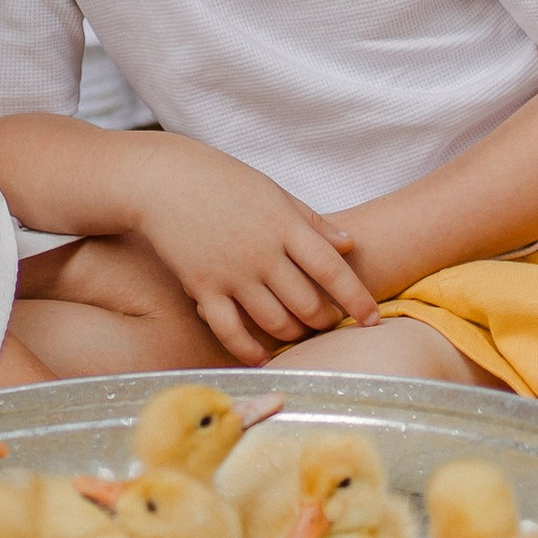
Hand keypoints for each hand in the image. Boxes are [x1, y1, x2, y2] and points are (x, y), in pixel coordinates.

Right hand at [119, 134, 380, 368]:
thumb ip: (312, 221)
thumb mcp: (273, 192)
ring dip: (294, 335)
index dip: (357, 299)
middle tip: (329, 324)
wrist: (162, 180)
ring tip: (299, 333)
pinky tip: (261, 357)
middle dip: (325, 321)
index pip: (332, 270)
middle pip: (308, 304)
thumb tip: (350, 244)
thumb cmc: (222, 181)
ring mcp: (232, 273)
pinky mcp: (203, 288)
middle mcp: (263, 253)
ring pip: (276, 322)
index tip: (374, 319)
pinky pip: (231, 331)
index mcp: (284, 225)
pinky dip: (249, 350)